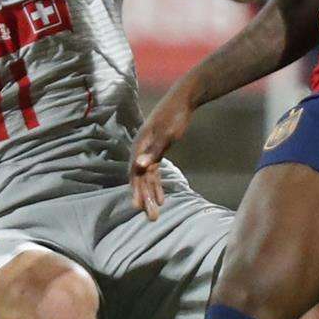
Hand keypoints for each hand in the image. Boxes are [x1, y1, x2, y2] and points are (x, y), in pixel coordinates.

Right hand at [130, 86, 195, 220]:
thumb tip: (140, 167)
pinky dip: (157, 186)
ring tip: (155, 214)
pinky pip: (154, 173)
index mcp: (140, 146)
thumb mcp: (166, 135)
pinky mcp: (157, 151)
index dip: (136, 191)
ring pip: (147, 178)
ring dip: (151, 195)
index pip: (135, 173)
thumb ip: (153, 152)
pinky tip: (162, 198)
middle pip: (140, 179)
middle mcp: (141, 150)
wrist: (183, 100)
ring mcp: (148, 151)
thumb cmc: (174, 116)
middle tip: (151, 218)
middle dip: (145, 198)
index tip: (138, 208)